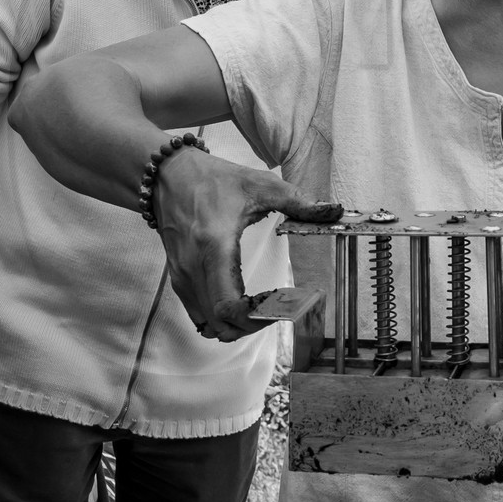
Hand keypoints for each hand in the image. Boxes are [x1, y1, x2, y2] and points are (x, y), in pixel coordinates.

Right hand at [154, 148, 340, 340]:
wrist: (169, 175)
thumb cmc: (212, 179)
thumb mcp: (259, 183)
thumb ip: (298, 201)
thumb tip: (333, 211)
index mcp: (214, 246)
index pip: (229, 305)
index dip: (256, 319)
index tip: (279, 308)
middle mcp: (193, 267)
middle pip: (220, 324)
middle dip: (251, 326)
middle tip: (275, 310)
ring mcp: (182, 275)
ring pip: (207, 325)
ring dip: (235, 325)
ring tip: (258, 307)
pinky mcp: (178, 278)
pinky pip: (198, 314)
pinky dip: (219, 318)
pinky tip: (238, 301)